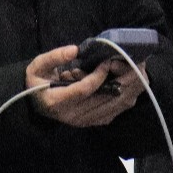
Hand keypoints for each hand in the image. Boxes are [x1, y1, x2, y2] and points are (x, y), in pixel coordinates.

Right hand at [26, 45, 145, 127]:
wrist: (34, 105)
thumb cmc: (36, 83)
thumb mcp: (37, 66)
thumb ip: (54, 57)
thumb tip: (74, 49)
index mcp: (57, 101)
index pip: (84, 90)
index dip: (98, 75)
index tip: (107, 61)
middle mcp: (73, 116)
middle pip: (104, 100)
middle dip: (122, 80)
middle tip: (133, 63)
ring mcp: (84, 122)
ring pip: (113, 107)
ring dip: (128, 90)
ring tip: (138, 71)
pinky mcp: (91, 123)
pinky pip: (113, 113)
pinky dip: (125, 99)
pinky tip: (132, 85)